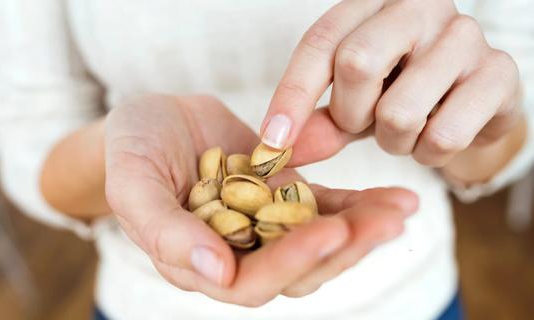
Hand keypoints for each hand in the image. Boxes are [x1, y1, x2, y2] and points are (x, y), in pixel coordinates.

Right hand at [104, 94, 417, 305]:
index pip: (250, 282)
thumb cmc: (131, 150)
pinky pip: (325, 206)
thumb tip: (214, 273)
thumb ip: (163, 231)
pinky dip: (358, 204)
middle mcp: (238, 252)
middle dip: (344, 249)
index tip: (329, 233)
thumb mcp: (132, 183)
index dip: (290, 263)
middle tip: (388, 223)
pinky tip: (394, 197)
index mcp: (199, 262)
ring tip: (402, 209)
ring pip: (320, 240)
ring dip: (362, 229)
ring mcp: (264, 224)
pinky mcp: (283, 196)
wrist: (153, 120)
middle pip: (299, 268)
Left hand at [262, 0, 521, 167]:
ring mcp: (464, 35)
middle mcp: (419, 7)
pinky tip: (437, 136)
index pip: (321, 42)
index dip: (292, 95)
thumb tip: (277, 148)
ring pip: (399, 111)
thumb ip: (319, 122)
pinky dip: (429, 154)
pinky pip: (443, 136)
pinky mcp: (500, 73)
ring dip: (394, 141)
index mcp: (373, 4)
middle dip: (350, 115)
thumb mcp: (353, 103)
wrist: (470, 100)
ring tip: (406, 131)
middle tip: (365, 124)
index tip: (273, 142)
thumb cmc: (402, 92)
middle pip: (357, 63)